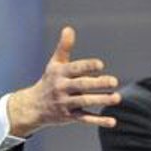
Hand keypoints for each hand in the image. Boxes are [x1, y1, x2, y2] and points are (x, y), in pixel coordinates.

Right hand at [6, 26, 120, 136]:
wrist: (33, 106)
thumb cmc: (50, 81)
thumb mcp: (55, 64)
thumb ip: (64, 48)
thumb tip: (69, 28)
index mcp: (59, 73)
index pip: (75, 69)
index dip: (87, 66)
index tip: (100, 65)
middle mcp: (61, 88)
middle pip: (81, 85)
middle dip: (97, 83)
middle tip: (114, 81)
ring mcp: (65, 103)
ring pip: (84, 102)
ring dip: (101, 100)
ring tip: (117, 98)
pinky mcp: (69, 117)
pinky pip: (84, 119)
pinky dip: (98, 120)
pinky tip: (112, 121)